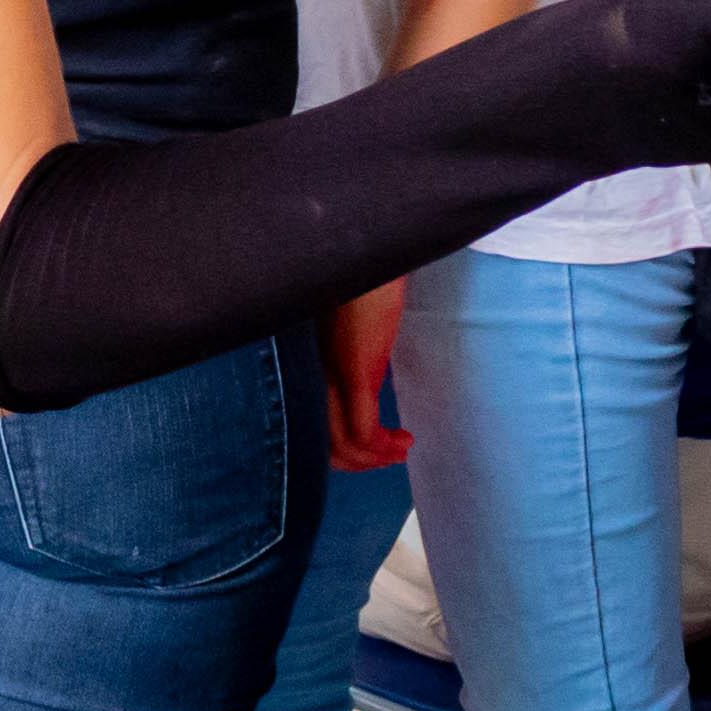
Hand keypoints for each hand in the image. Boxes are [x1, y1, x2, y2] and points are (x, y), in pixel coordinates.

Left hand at [324, 283, 410, 469]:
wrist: (368, 249)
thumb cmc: (361, 280)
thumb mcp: (350, 326)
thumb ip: (348, 352)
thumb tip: (360, 371)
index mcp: (307, 365)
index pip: (309, 423)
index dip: (337, 447)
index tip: (371, 448)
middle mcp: (313, 374)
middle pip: (322, 441)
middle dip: (358, 461)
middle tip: (390, 457)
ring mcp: (332, 373)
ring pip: (342, 442)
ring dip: (374, 457)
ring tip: (400, 450)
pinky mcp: (355, 369)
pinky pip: (362, 428)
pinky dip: (382, 445)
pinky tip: (403, 441)